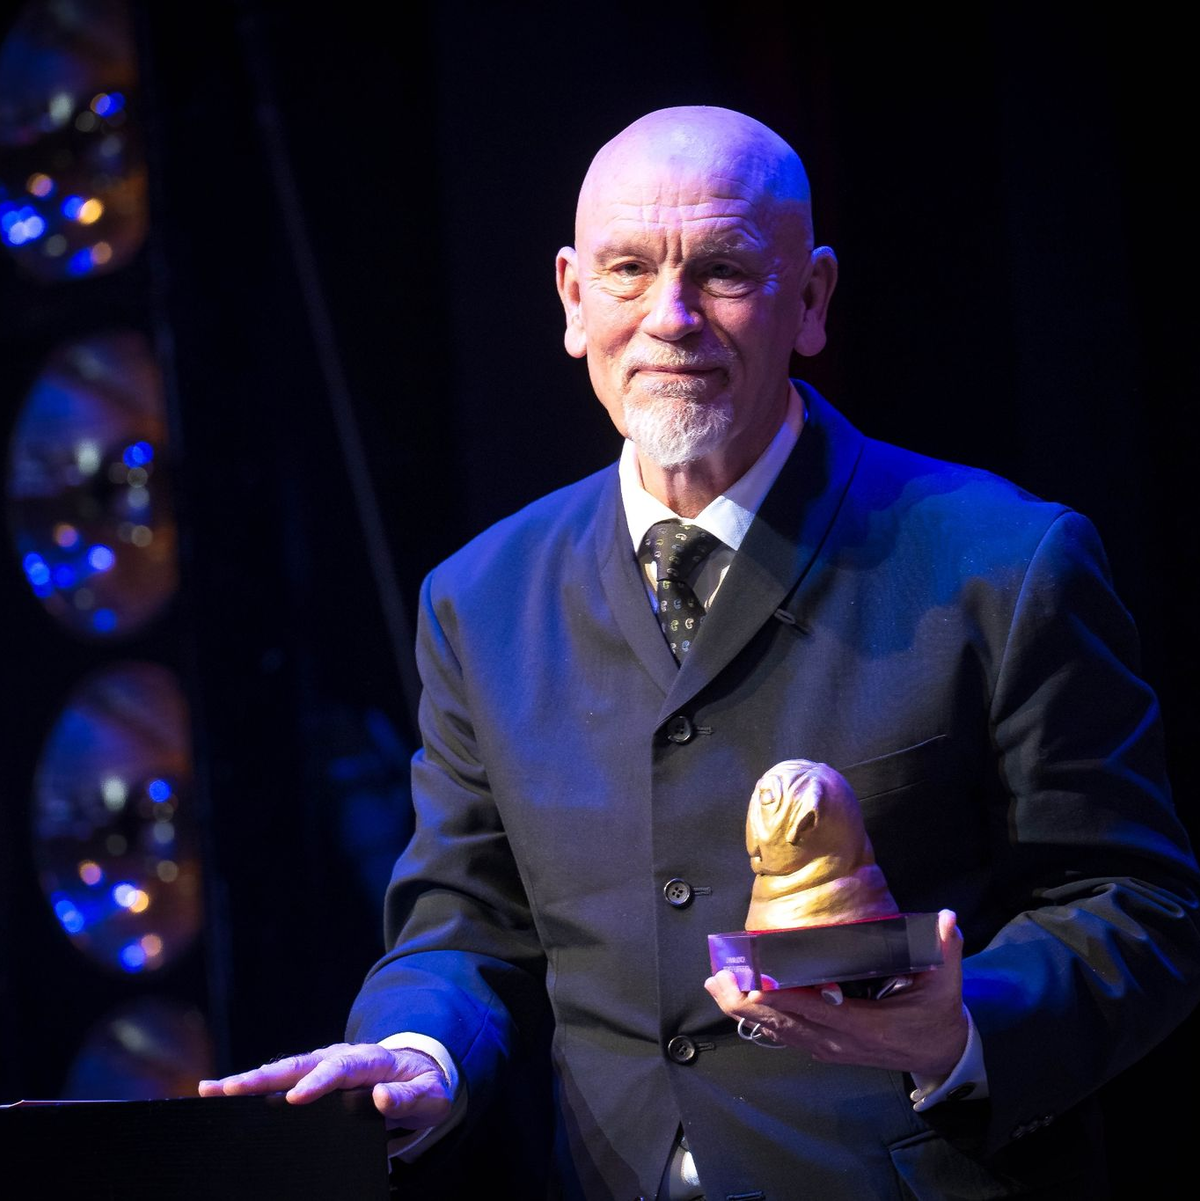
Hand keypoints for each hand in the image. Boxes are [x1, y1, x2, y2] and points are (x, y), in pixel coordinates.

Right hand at [198, 1042, 452, 1126]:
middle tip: (226, 1090)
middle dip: (263, 1078)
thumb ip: (409, 1098)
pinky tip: (222, 1095)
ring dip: (248, 1080)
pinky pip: (281, 1079)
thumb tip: (383, 1098)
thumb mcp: (429, 1096)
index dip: (318, 1083)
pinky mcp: (313, 1074)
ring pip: (283, 1069)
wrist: (421, 1071)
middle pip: (300, 1064)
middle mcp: (342, 1056)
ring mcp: (325, 1063)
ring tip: (210, 1090)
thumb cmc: (424, 1087)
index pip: (342, 1068)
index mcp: (371, 1060)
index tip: (294, 1099)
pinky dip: (253, 1087)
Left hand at [705, 909, 968, 1077]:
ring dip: (745, 1011)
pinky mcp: (825, 1048)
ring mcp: (829, 1048)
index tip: (753, 978)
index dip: (781, 997)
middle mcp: (838, 1040)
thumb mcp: (944, 985)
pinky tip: (739, 1005)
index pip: (814, 1009)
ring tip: (717, 986)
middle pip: (784, 1023)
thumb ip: (944, 950)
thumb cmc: (936, 1016)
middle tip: (717, 978)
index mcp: (863, 1024)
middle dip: (746, 1002)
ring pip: (778, 1032)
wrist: (939, 1056)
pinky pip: (786, 1037)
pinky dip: (760, 1020)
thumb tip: (948, 919)